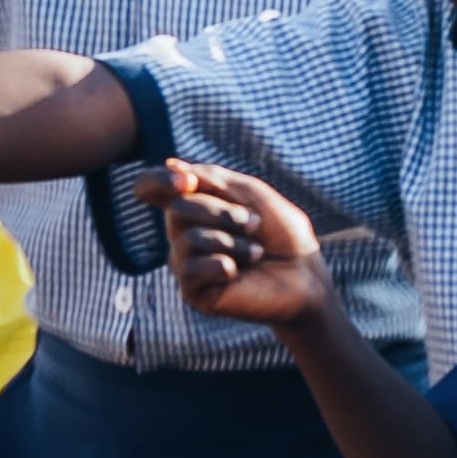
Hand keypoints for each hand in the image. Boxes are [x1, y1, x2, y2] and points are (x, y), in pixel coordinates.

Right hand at [157, 160, 337, 335]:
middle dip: (221, 212)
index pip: (151, 188)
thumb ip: (210, 178)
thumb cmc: (281, 232)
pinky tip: (238, 272)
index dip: (157, 180)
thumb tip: (170, 165)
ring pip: (188, 238)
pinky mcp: (193, 292)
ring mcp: (186, 263)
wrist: (305, 274)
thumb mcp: (248, 193)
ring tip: (256, 254)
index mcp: (193, 206)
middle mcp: (183, 234)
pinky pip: (189, 269)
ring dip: (232, 241)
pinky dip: (221, 265)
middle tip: (254, 225)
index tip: (186, 181)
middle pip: (177, 208)